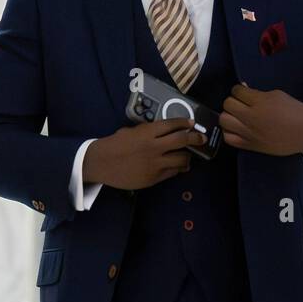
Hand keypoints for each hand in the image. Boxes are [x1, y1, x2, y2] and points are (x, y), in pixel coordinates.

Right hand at [83, 119, 203, 189]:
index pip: (172, 125)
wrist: (102, 163)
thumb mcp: (131, 131)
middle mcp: (155, 147)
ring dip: (187, 157)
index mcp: (148, 132)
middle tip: (201, 138)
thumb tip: (162, 132)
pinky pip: (172, 173)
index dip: (185, 124)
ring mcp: (155, 163)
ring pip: (181, 159)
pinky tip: (178, 167)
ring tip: (189, 157)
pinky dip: (177, 169)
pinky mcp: (154, 177)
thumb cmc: (114, 144)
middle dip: (195, 138)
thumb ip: (147, 131)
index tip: (192, 124)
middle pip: (182, 141)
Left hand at [219, 83, 302, 155]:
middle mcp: (252, 117)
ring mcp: (249, 132)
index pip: (237, 91)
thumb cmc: (294, 111)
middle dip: (232, 101)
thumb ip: (258, 93)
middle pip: (227, 104)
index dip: (239, 90)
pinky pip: (228, 139)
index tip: (243, 92)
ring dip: (228, 115)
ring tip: (237, 116)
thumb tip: (243, 90)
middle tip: (240, 103)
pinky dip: (229, 132)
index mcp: (260, 102)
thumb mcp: (277, 95)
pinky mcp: (250, 145)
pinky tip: (236, 128)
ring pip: (224, 120)